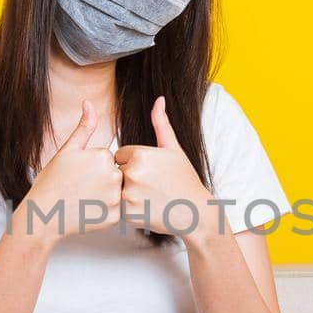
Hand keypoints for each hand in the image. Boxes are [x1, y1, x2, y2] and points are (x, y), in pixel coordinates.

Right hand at [19, 99, 122, 244]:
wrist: (43, 216)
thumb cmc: (52, 182)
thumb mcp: (67, 151)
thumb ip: (84, 128)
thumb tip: (88, 102)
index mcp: (103, 157)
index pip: (108, 159)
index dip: (92, 167)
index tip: (78, 175)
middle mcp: (113, 176)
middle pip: (115, 175)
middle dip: (101, 182)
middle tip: (80, 189)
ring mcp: (115, 198)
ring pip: (116, 193)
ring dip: (104, 197)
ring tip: (84, 200)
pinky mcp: (115, 217)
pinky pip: (116, 211)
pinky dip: (104, 213)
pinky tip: (87, 211)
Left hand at [114, 95, 219, 237]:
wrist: (195, 212)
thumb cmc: (184, 180)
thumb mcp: (174, 149)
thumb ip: (161, 124)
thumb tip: (158, 99)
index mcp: (140, 154)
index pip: (120, 154)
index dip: (134, 163)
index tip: (151, 172)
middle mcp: (132, 173)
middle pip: (117, 171)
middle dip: (129, 178)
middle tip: (151, 187)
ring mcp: (129, 194)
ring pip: (116, 189)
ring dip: (128, 193)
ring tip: (150, 197)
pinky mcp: (128, 213)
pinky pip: (119, 207)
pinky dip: (130, 209)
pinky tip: (148, 208)